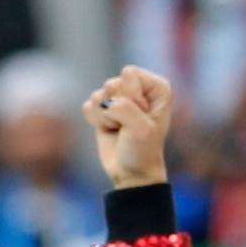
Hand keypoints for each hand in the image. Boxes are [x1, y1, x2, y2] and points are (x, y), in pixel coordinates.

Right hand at [87, 66, 174, 188]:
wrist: (132, 172)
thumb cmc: (143, 150)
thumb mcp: (141, 129)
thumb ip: (124, 108)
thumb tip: (103, 103)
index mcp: (157, 87)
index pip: (129, 74)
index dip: (131, 98)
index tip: (141, 117)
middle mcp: (140, 87)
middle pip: (112, 83)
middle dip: (117, 108)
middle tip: (129, 126)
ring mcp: (120, 96)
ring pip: (98, 95)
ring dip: (106, 117)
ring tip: (120, 129)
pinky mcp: (103, 107)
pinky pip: (88, 105)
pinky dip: (96, 121)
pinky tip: (110, 130)